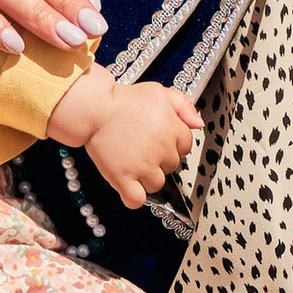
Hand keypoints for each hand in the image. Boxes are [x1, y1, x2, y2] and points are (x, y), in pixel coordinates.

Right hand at [47, 74, 201, 207]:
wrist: (94, 109)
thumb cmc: (123, 100)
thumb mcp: (159, 92)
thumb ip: (183, 105)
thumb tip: (197, 123)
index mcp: (172, 128)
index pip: (185, 146)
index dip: (172, 142)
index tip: (157, 138)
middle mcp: (161, 149)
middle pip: (171, 165)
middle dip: (159, 158)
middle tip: (141, 146)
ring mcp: (143, 166)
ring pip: (157, 183)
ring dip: (146, 177)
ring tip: (132, 162)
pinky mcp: (124, 177)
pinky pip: (136, 199)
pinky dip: (134, 197)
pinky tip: (129, 186)